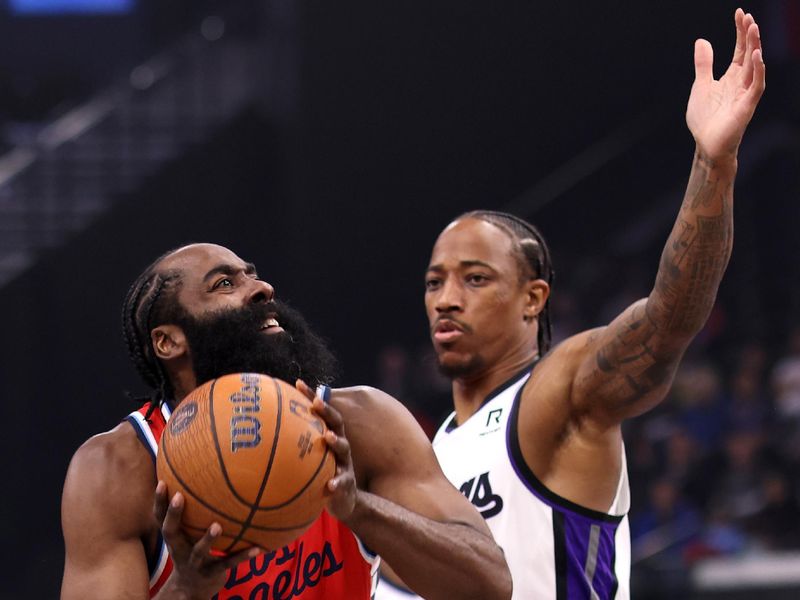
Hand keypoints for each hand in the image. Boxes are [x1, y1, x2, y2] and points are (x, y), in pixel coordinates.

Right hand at [153, 482, 260, 597]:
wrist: (190, 591)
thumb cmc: (190, 552)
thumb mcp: (185, 536)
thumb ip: (191, 514)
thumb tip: (203, 478)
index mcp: (174, 537)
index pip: (161, 518)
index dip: (159, 502)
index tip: (162, 482)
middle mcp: (180, 549)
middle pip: (171, 532)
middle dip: (174, 515)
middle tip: (179, 496)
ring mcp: (195, 563)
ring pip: (199, 551)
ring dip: (208, 539)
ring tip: (217, 525)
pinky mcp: (212, 573)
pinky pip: (227, 563)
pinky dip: (242, 556)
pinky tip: (258, 548)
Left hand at [295, 380, 357, 521]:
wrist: (343, 501)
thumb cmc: (320, 475)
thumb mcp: (309, 459)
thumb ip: (293, 447)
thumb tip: (261, 437)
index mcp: (328, 436)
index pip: (321, 412)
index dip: (311, 397)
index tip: (298, 383)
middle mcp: (339, 445)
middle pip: (337, 422)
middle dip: (327, 411)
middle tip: (316, 403)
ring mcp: (345, 463)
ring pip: (344, 448)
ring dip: (336, 441)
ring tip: (327, 437)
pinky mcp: (347, 483)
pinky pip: (343, 482)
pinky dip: (337, 483)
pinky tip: (329, 485)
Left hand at [686, 8, 765, 162]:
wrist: (706, 145)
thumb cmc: (705, 119)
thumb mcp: (700, 86)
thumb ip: (704, 65)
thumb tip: (702, 41)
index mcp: (731, 77)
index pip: (740, 49)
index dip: (740, 32)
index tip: (740, 13)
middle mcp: (741, 82)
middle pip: (749, 53)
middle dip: (749, 35)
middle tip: (748, 16)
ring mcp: (745, 94)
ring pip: (754, 66)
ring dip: (755, 47)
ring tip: (754, 29)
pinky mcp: (746, 106)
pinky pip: (756, 86)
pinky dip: (758, 71)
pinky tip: (757, 56)